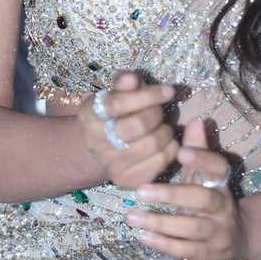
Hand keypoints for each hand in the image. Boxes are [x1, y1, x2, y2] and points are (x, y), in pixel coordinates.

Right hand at [76, 70, 178, 189]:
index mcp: (90, 116)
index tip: (169, 91)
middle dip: (156, 113)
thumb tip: (131, 79)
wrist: (102, 148)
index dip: (147, 95)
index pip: (119, 103)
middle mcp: (96, 144)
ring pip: (153, 144)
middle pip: (138, 125)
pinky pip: (161, 161)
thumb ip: (124, 82)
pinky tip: (164, 141)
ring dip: (165, 130)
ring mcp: (111, 165)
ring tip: (161, 125)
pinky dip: (170, 148)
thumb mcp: (115, 92)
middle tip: (159, 110)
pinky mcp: (127, 180)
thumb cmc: (115, 113)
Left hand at [124, 117, 250, 259]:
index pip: (217, 167)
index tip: (179, 151)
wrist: (239, 235)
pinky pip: (186, 250)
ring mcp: (218, 232)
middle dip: (171, 195)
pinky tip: (142, 235)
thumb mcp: (206, 173)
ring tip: (132, 216)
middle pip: (202, 200)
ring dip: (160, 223)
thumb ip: (198, 150)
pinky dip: (164, 244)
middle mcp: (223, 207)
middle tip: (140, 191)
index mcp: (222, 182)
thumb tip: (195, 121)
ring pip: (191, 228)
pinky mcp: (208, 254)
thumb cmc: (211, 196)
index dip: (202, 158)